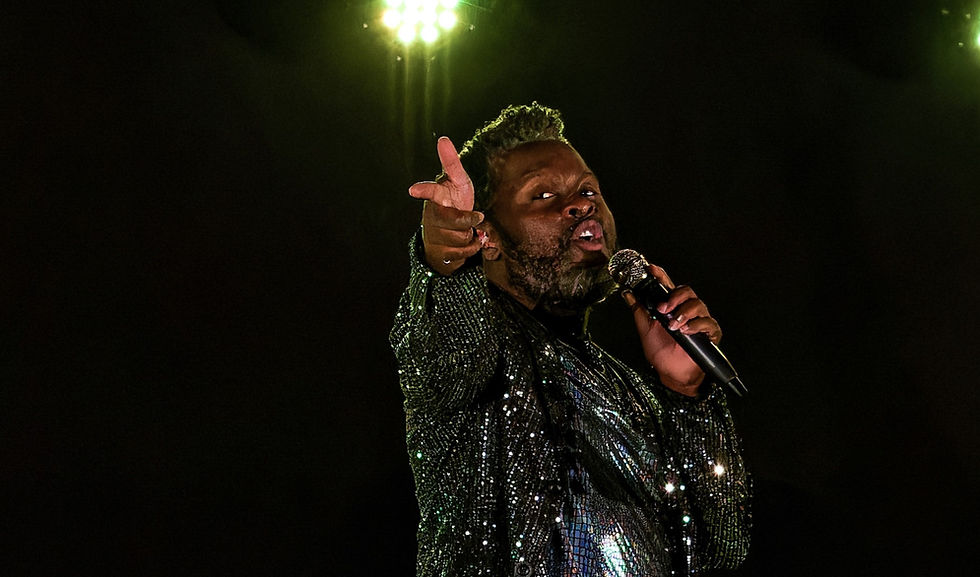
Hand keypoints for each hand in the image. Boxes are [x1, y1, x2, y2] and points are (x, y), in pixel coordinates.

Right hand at [408, 137, 484, 274]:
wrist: (448, 233)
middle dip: (467, 221)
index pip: (431, 191)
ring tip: (467, 229)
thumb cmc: (454, 200)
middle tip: (477, 217)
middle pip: (453, 221)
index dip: (424, 190)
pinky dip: (473, 247)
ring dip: (471, 235)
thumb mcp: (458, 180)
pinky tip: (471, 241)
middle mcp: (431, 215)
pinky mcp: (439, 252)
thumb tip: (442, 138)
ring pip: (460, 238)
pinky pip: (463, 253)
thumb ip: (452, 163)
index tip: (413, 190)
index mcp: (437, 195)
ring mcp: (433, 234)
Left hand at [622, 264, 721, 396]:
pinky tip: (686, 331)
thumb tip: (628, 294)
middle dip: (674, 297)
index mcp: (671, 307)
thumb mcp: (645, 329)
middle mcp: (686, 310)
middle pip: (686, 291)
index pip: (668, 286)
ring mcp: (699, 320)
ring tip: (674, 325)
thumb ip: (639, 311)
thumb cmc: (660, 352)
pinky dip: (696, 325)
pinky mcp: (710, 333)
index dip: (660, 275)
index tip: (651, 269)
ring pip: (698, 304)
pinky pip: (708, 322)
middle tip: (663, 309)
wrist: (671, 373)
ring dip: (683, 313)